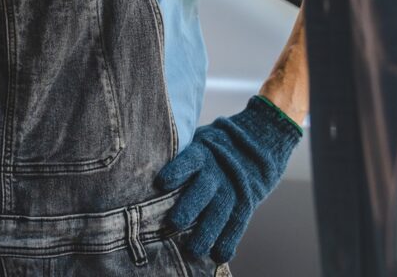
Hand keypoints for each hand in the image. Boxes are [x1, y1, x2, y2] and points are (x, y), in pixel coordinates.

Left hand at [157, 96, 302, 262]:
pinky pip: (238, 223)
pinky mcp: (244, 203)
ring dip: (207, 232)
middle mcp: (217, 171)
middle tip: (175, 222)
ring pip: (220, 211)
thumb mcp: (197, 141)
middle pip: (203, 189)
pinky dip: (228, 241)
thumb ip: (177, 155)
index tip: (162, 182)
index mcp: (202, 153)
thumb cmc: (211, 147)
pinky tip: (218, 256)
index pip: (189, 161)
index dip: (176, 170)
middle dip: (189, 207)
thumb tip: (140, 167)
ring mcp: (232, 188)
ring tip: (193, 250)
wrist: (255, 145)